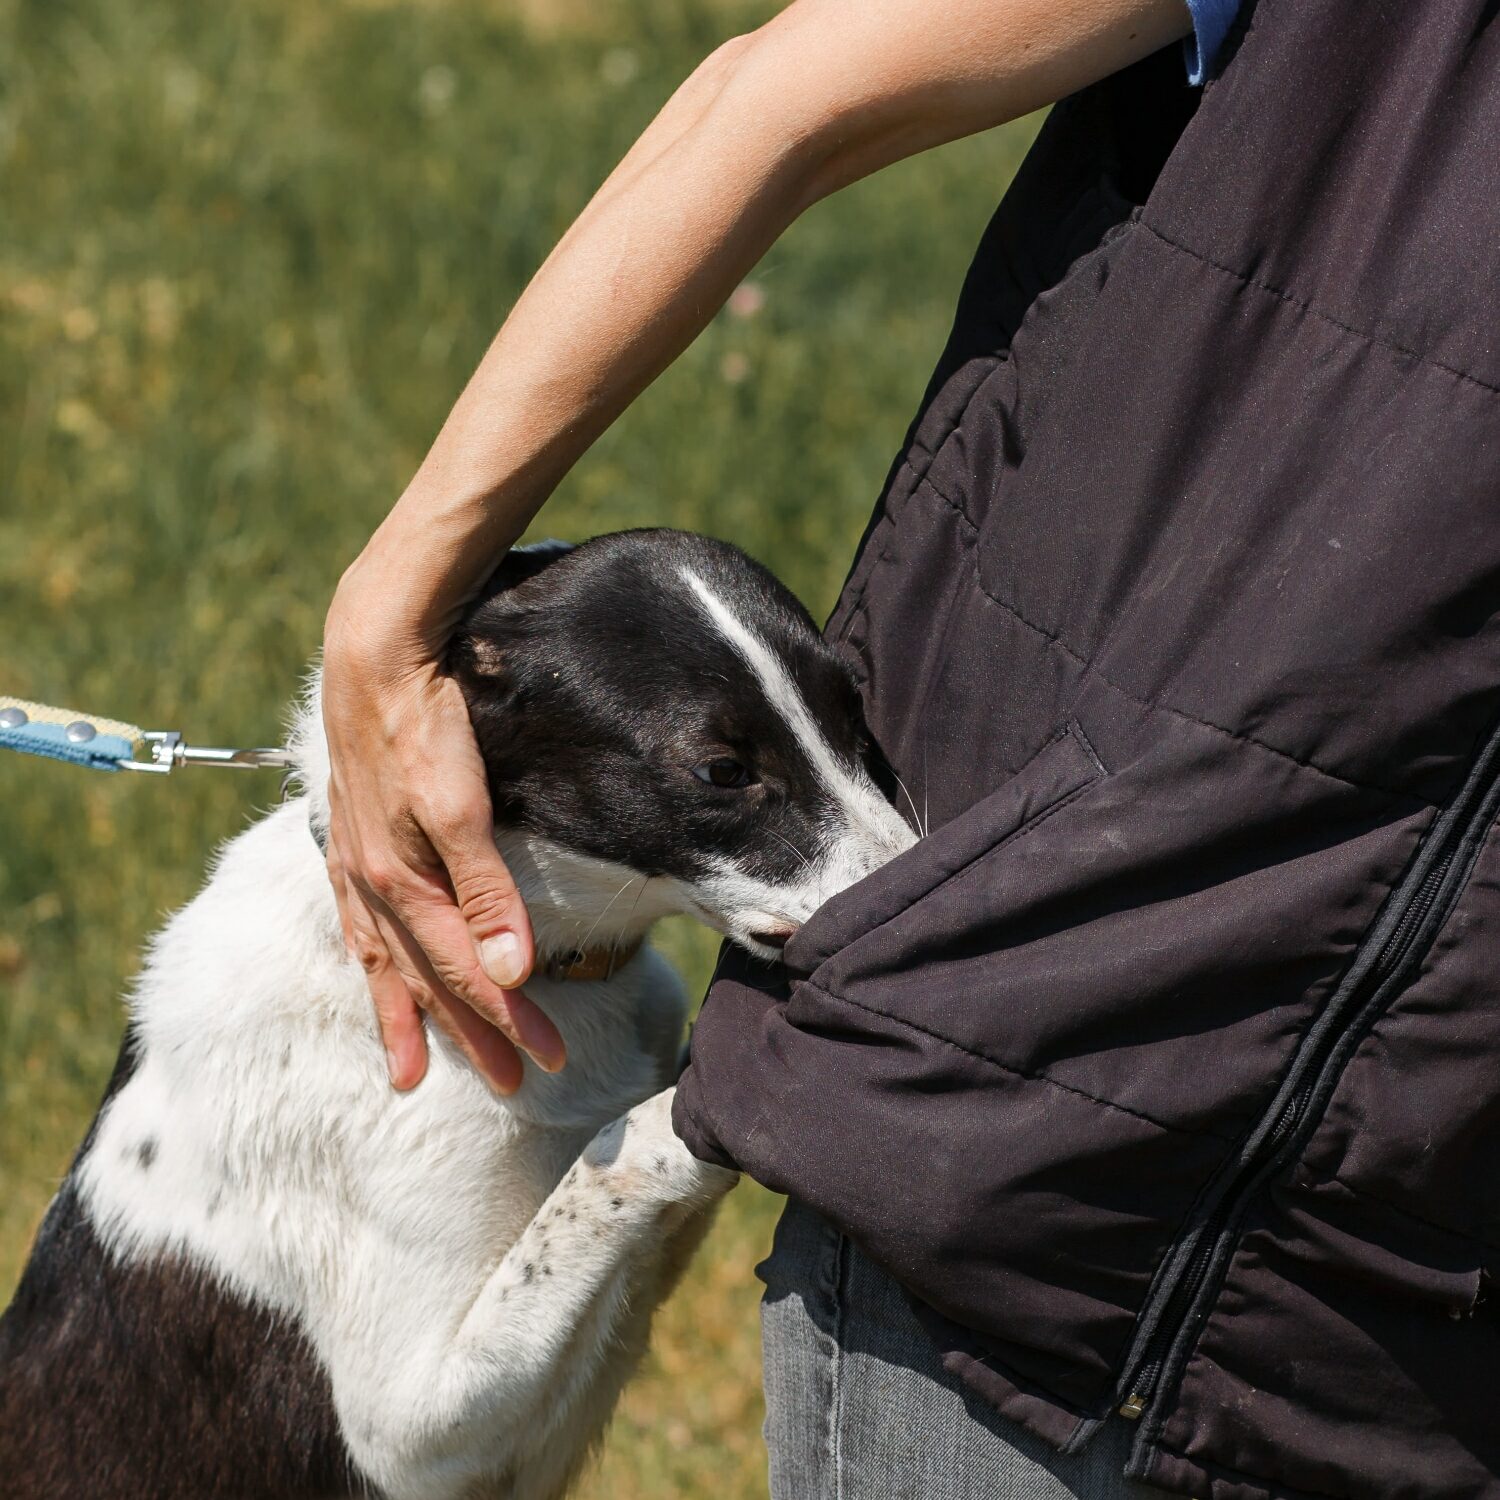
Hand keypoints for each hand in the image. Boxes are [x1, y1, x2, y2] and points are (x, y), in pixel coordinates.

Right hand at [322, 568, 565, 1092]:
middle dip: (473, 1034)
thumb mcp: (461, 805)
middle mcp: (375, 886)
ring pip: (386, 961)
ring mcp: (359, 864)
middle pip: (430, 979)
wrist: (373, 656)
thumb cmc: (425, 724)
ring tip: (412, 1070)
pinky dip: (371, 962)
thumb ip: (486, 890)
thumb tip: (510, 972)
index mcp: (405, 884)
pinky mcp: (355, 839)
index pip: (467, 973)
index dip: (510, 1020)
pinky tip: (375, 972)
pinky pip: (358, 923)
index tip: (551, 1059)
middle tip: (512, 1084)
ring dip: (406, 1017)